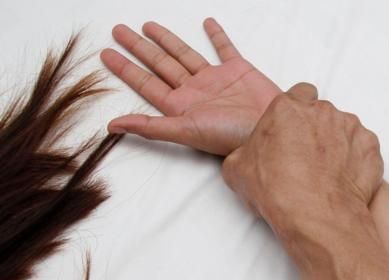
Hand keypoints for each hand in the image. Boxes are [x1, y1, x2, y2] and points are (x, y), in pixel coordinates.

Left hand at [101, 18, 279, 154]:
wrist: (270, 128)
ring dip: (167, 40)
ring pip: (185, 54)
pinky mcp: (239, 71)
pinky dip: (217, 36)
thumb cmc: (232, 136)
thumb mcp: (186, 132)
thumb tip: (112, 125)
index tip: (106, 54)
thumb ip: (150, 127)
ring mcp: (216, 80)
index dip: (125, 68)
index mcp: (181, 106)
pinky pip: (225, 49)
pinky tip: (208, 24)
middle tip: (119, 32)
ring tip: (148, 26)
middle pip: (160, 64)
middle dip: (139, 48)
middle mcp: (195, 91)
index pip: (145, 83)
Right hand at [221, 83, 382, 237]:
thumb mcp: (237, 170)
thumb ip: (246, 152)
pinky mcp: (370, 146)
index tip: (294, 129)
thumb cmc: (277, 191)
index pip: (298, 94)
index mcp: (288, 108)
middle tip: (308, 157)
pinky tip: (345, 179)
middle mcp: (322, 111)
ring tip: (327, 172)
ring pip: (344, 129)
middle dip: (317, 130)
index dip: (297, 112)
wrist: (316, 215)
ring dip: (338, 144)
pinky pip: (363, 148)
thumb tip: (248, 157)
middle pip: (322, 113)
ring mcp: (350, 127)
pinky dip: (357, 160)